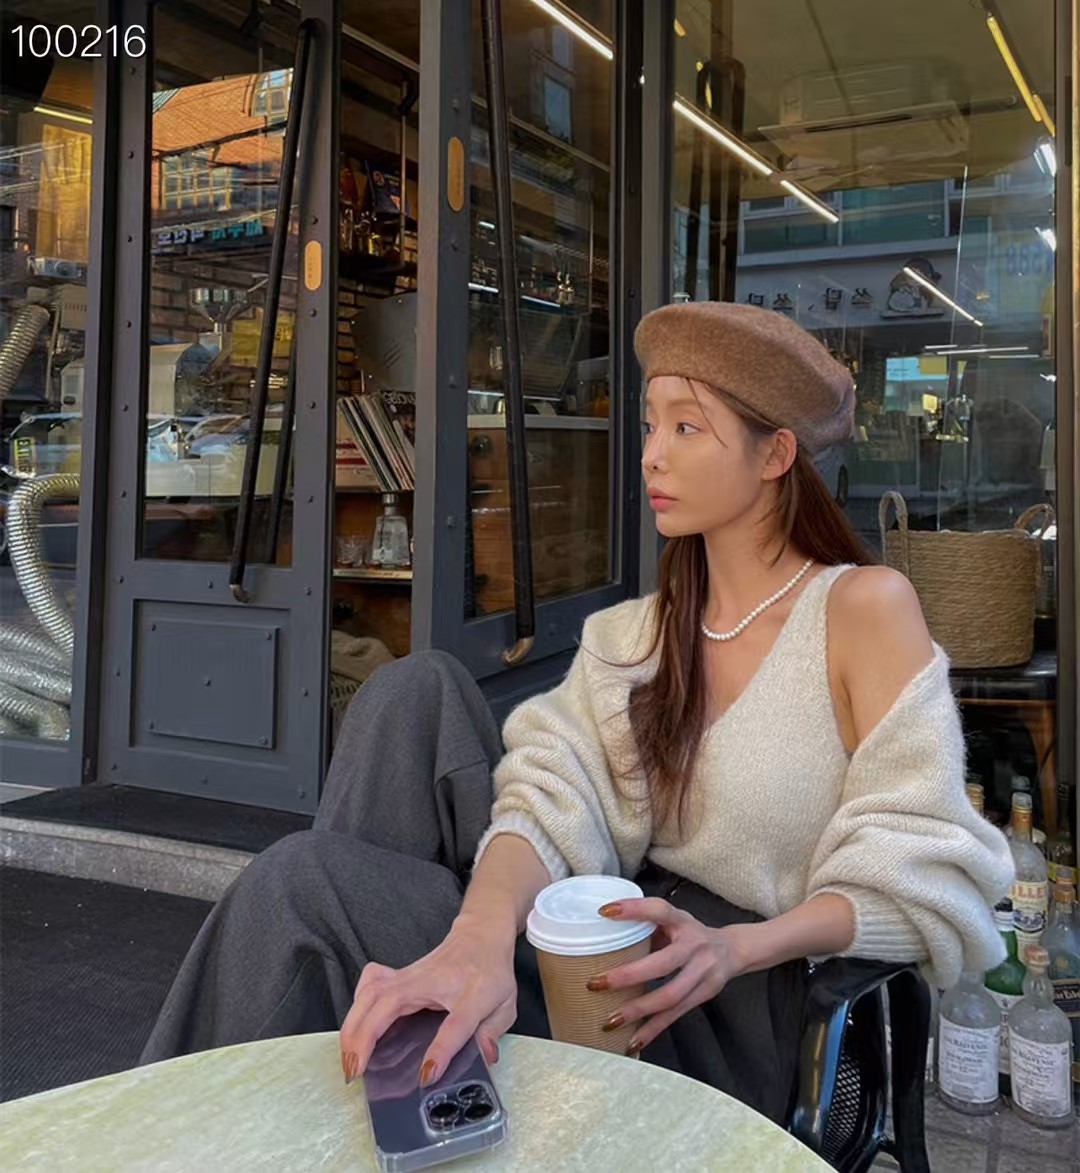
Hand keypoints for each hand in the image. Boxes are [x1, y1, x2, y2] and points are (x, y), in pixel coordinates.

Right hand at [339, 918, 517, 1086]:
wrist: (480, 935)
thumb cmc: (491, 970)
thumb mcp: (506, 1004)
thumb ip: (494, 1031)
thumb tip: (484, 1057)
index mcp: (469, 994)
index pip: (453, 1025)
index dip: (440, 1050)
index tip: (425, 1074)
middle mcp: (433, 982)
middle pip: (390, 1003)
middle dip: (366, 1037)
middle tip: (357, 1070)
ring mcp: (411, 975)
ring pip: (370, 993)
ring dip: (353, 1024)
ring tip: (348, 1057)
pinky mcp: (399, 975)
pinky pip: (369, 985)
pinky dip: (356, 1004)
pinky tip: (354, 1024)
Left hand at [589, 897, 747, 1053]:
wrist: (733, 950)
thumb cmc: (690, 933)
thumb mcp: (674, 921)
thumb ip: (647, 927)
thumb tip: (603, 938)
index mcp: (682, 921)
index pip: (659, 910)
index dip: (634, 909)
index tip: (604, 911)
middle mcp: (695, 946)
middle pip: (663, 963)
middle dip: (628, 975)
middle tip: (596, 983)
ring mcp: (703, 973)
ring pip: (669, 995)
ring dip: (638, 1010)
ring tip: (610, 1020)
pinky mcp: (703, 995)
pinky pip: (675, 1015)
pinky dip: (652, 1030)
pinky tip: (632, 1042)